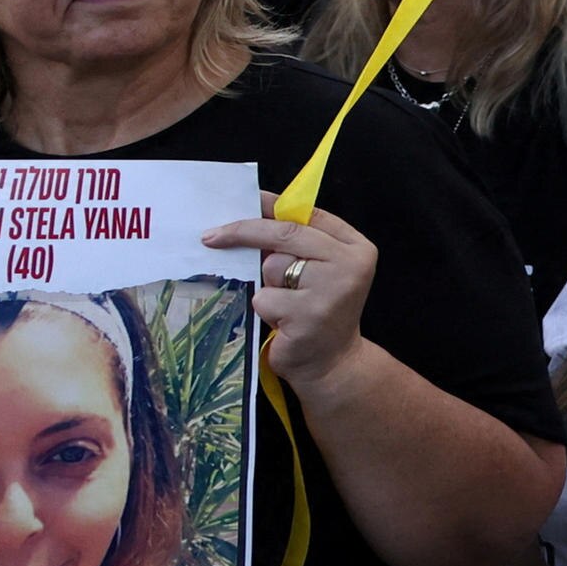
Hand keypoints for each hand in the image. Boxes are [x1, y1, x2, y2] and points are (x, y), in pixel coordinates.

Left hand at [205, 207, 378, 391]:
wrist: (332, 363)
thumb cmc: (317, 311)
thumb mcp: (320, 271)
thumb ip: (300, 245)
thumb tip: (252, 215)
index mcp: (356, 247)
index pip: (309, 216)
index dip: (271, 207)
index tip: (240, 202)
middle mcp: (351, 264)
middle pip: (287, 234)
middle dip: (245, 232)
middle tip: (210, 236)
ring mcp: (332, 289)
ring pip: (273, 266)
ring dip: (267, 283)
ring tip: (284, 303)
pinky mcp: (309, 315)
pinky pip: (265, 297)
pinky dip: (265, 308)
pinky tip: (282, 321)